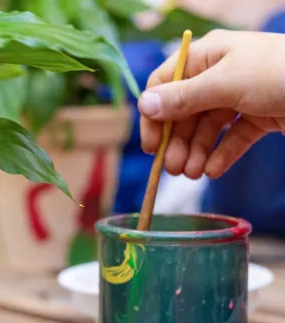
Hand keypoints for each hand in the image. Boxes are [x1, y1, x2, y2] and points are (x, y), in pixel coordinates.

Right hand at [139, 30, 284, 178]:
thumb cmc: (280, 73)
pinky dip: (221, 155)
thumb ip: (183, 98)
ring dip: (195, 152)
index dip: (154, 114)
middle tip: (173, 169)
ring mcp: (241, 95)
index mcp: (208, 55)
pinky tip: (213, 171)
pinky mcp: (260, 115)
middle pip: (184, 111)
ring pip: (206, 128)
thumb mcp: (225, 84)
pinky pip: (232, 138)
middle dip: (177, 142)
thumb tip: (144, 104)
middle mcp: (220, 74)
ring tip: (193, 174)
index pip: (165, 84)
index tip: (151, 145)